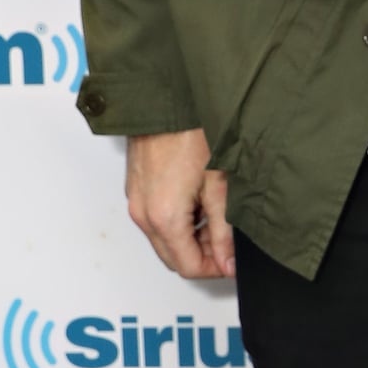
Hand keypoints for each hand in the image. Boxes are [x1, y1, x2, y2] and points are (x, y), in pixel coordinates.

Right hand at [125, 129, 234, 278]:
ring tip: (216, 212)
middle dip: (203, 254)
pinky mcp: (135, 189)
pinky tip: (198, 200)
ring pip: (164, 239)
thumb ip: (223, 228)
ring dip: (190, 237)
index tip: (232, 260)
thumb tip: (227, 262)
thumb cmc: (191, 131)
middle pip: (173, 257)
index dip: (215, 269)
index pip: (188, 267)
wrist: (166, 99)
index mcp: (164, 218)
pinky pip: (155, 221)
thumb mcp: (219, 183)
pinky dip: (177, 221)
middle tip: (228, 237)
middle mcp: (143, 215)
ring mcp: (136, 202)